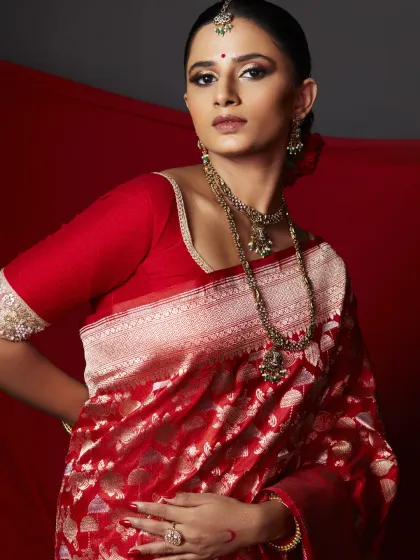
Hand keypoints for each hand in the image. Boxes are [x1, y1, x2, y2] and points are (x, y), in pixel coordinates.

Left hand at [122, 492, 266, 559]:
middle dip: (141, 526)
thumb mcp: (208, 497)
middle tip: (124, 523)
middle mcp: (189, 533)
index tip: (132, 505)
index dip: (147, 508)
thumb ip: (186, 500)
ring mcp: (193, 548)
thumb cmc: (229, 507)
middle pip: (160, 529)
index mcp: (191, 516)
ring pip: (166, 549)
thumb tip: (166, 500)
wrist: (248, 527)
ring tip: (131, 550)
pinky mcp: (199, 557)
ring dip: (147, 549)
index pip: (163, 511)